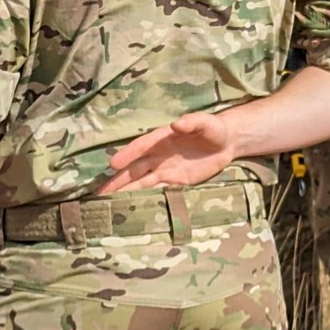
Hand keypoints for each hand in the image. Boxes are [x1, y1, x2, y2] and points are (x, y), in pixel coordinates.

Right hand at [99, 110, 238, 193]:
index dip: (128, 154)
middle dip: (119, 180)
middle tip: (101, 192)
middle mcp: (159, 155)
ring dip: (127, 191)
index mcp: (162, 138)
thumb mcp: (206, 123)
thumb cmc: (214, 128)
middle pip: (136, 168)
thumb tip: (176, 124)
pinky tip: (134, 207)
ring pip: (143, 182)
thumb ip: (192, 122)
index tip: (113, 164)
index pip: (141, 147)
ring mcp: (166, 169)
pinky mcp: (177, 182)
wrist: (228, 143)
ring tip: (110, 203)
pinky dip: (146, 198)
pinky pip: (158, 191)